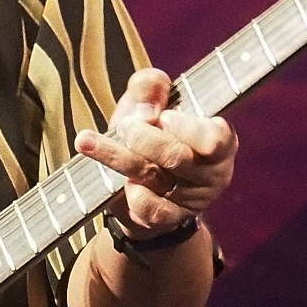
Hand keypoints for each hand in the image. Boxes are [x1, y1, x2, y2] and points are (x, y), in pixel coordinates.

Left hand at [75, 68, 235, 239]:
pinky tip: (124, 184)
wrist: (138, 185)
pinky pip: (151, 209)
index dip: (188, 128)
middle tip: (125, 126)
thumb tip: (147, 101)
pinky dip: (134, 194)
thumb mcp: (149, 103)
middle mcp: (211, 172)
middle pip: (177, 156)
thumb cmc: (151, 136)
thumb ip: (150, 87)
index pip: (215, 138)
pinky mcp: (171, 219)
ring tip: (87, 141)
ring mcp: (192, 199)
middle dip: (144, 138)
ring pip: (154, 177)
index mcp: (219, 140)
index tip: (164, 117)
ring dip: (117, 156)